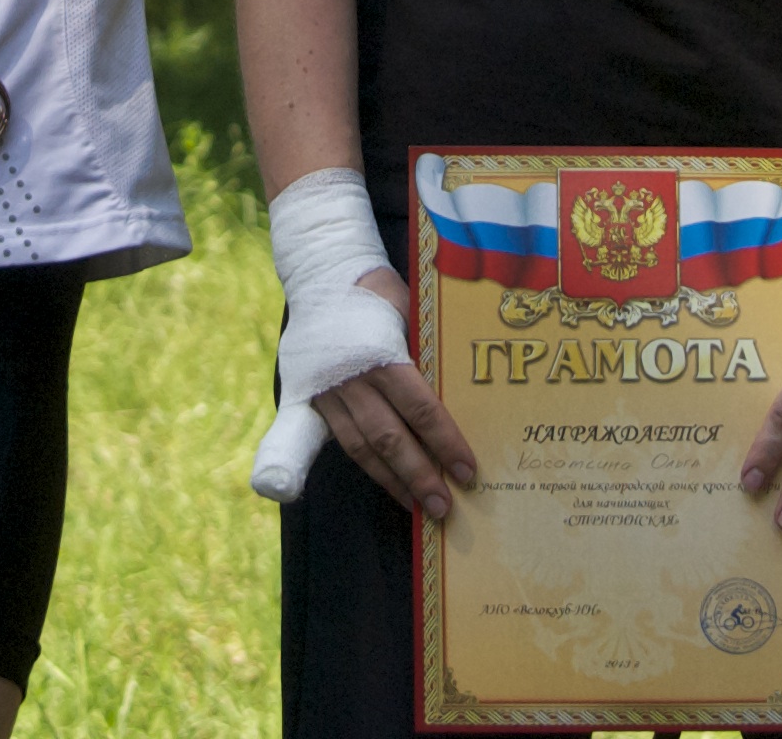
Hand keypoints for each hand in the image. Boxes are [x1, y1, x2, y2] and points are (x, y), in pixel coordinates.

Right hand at [314, 267, 478, 519]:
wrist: (319, 274)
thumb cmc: (374, 291)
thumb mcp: (406, 309)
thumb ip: (423, 348)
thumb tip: (460, 392)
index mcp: (379, 352)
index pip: (420, 407)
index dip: (445, 441)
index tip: (468, 470)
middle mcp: (352, 378)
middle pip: (390, 438)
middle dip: (420, 476)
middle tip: (446, 507)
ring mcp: (329, 392)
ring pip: (362, 448)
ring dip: (393, 481)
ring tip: (420, 508)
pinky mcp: (312, 400)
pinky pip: (342, 442)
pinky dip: (368, 466)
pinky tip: (389, 484)